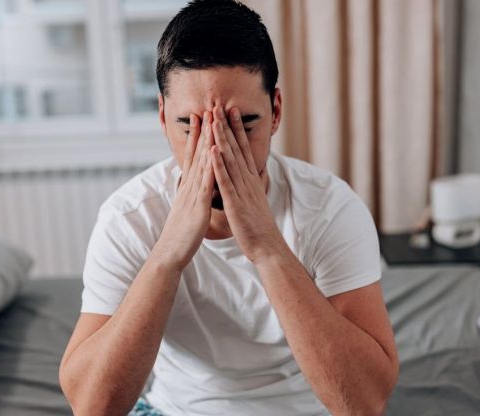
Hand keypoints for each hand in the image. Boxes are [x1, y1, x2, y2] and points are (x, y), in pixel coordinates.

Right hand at [153, 111, 214, 270]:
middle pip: (198, 152)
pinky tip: (214, 151)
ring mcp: (193, 194)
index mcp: (189, 186)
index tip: (202, 115)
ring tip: (212, 119)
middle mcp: (190, 185)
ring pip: (201, 162)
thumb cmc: (181, 234)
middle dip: (204, 129)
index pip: (194, 155)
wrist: (171, 253)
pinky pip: (205, 183)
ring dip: (207, 140)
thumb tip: (192, 185)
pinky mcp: (198, 205)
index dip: (199, 135)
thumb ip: (190, 194)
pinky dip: (210, 166)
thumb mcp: (186, 208)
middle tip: (208, 105)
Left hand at [210, 105, 286, 263]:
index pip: (243, 149)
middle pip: (237, 148)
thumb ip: (250, 185)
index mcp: (251, 180)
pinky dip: (219, 165)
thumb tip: (249, 175)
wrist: (267, 246)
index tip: (232, 111)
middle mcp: (248, 180)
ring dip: (221, 139)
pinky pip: (226, 181)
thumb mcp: (255, 200)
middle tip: (220, 105)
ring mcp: (242, 190)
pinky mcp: (236, 202)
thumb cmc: (258, 226)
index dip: (237, 129)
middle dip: (227, 126)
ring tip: (214, 119)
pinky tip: (212, 151)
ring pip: (230, 160)